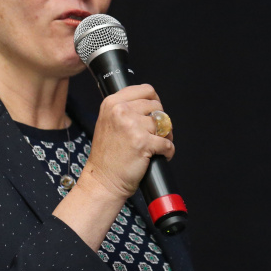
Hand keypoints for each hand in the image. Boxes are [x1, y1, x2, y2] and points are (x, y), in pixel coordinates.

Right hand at [79, 84, 175, 200]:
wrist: (103, 180)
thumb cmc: (107, 156)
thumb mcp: (108, 122)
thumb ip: (125, 109)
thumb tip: (151, 106)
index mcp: (112, 103)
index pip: (145, 89)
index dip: (155, 101)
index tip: (155, 111)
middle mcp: (121, 111)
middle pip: (157, 107)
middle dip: (160, 120)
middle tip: (156, 134)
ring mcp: (132, 126)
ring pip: (163, 124)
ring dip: (166, 136)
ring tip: (157, 146)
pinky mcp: (143, 143)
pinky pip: (168, 143)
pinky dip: (168, 151)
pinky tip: (160, 156)